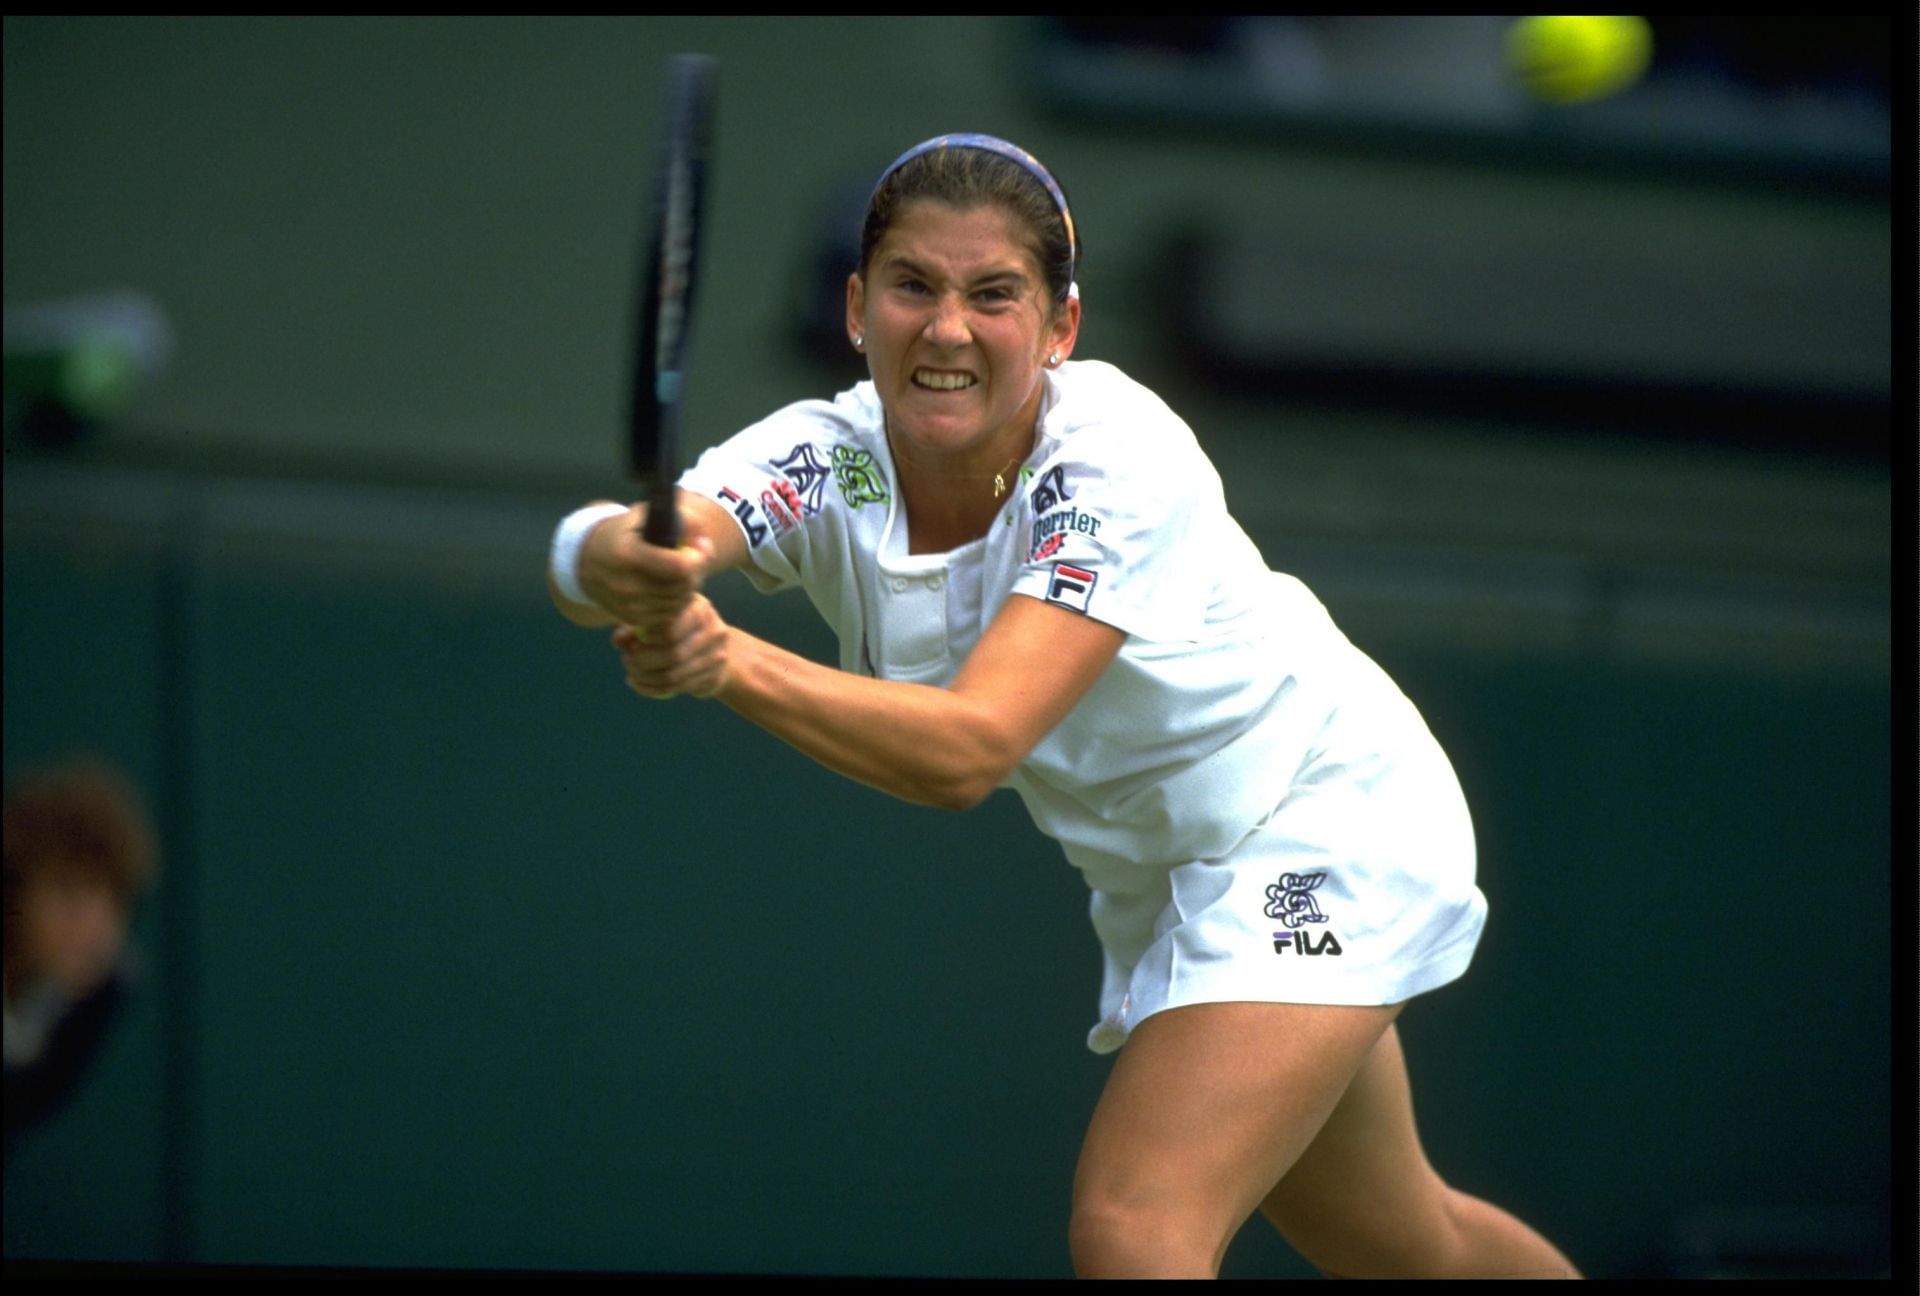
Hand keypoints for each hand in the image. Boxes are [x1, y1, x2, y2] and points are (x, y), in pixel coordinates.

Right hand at [579, 505, 713, 628]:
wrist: (586, 562)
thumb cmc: (622, 534)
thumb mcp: (645, 515)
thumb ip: (679, 520)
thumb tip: (703, 541)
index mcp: (628, 554)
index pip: (679, 566)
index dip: (698, 557)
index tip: (699, 546)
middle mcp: (626, 584)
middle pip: (683, 586)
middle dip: (696, 571)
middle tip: (693, 558)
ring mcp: (628, 606)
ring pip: (680, 602)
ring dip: (688, 587)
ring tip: (680, 571)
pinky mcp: (632, 619)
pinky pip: (670, 615)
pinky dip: (676, 601)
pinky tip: (669, 586)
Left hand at [613, 594, 731, 699]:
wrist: (712, 649)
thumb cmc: (676, 628)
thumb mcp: (655, 622)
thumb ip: (634, 628)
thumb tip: (618, 641)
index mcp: (699, 607)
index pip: (670, 628)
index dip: (649, 639)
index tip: (635, 643)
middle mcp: (714, 629)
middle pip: (673, 654)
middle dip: (643, 662)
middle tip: (627, 661)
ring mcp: (718, 654)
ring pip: (673, 676)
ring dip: (645, 678)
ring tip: (631, 674)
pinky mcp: (715, 676)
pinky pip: (678, 688)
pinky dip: (652, 689)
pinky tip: (639, 684)